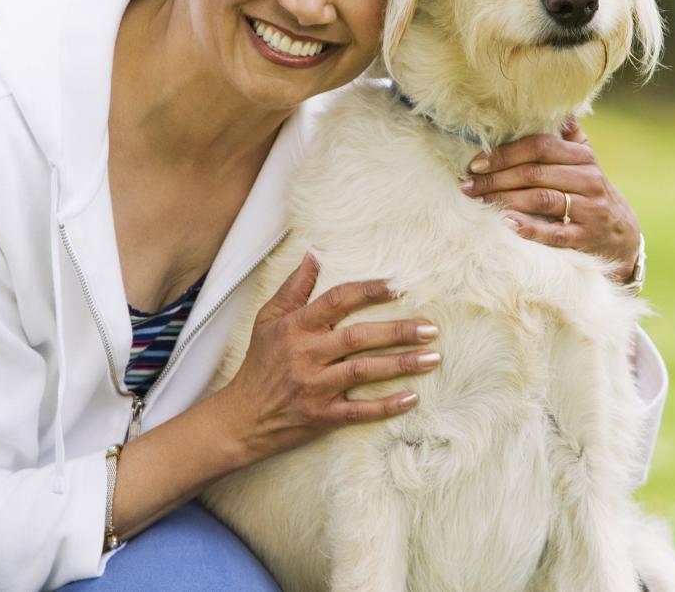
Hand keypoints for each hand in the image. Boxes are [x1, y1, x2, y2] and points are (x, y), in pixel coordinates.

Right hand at [220, 253, 439, 462]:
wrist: (242, 417)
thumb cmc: (260, 364)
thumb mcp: (268, 320)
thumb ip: (293, 288)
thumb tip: (312, 257)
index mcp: (296, 327)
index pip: (338, 300)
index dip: (369, 291)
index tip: (399, 285)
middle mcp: (307, 354)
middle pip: (359, 337)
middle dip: (398, 331)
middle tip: (431, 328)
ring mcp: (315, 387)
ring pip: (364, 372)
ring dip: (401, 364)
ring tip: (432, 358)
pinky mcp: (321, 416)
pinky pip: (358, 411)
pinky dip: (385, 406)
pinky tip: (411, 398)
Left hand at [459, 116, 641, 282]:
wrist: (621, 234)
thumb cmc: (589, 192)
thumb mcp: (584, 161)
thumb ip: (567, 135)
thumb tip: (557, 104)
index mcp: (582, 156)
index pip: (540, 146)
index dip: (505, 153)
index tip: (476, 163)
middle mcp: (588, 179)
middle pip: (535, 173)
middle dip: (496, 178)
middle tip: (467, 185)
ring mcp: (590, 209)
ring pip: (542, 199)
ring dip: (505, 200)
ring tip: (479, 202)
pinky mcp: (587, 237)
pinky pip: (555, 233)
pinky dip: (529, 228)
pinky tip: (506, 224)